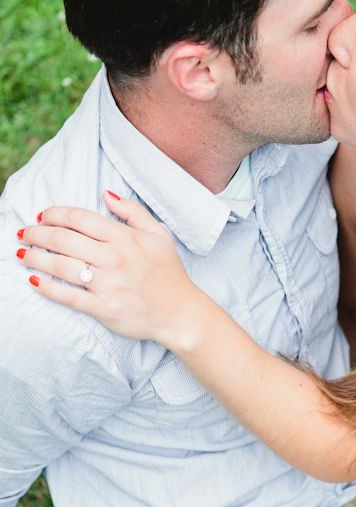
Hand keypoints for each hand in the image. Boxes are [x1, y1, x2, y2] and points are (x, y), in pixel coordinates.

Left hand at [16, 191, 199, 347]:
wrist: (180, 313)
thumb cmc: (169, 273)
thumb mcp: (159, 234)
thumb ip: (133, 212)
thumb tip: (106, 194)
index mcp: (125, 238)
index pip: (79, 219)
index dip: (55, 214)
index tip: (42, 216)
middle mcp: (114, 258)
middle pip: (63, 239)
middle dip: (37, 234)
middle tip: (24, 234)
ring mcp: (107, 284)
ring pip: (60, 265)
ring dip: (35, 257)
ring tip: (22, 254)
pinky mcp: (103, 308)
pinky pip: (67, 296)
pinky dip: (47, 287)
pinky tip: (34, 280)